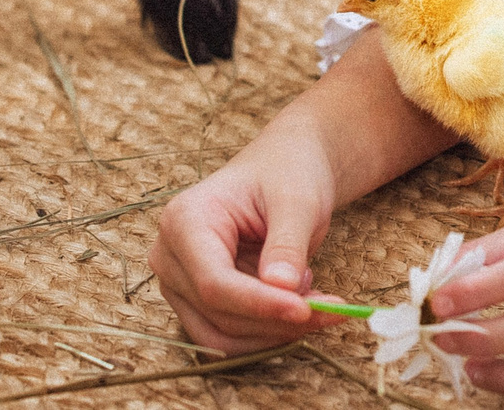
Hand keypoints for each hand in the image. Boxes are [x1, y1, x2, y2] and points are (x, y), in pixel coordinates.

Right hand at [149, 31, 459, 356]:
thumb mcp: (296, 200)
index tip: (306, 311)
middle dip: (276, 320)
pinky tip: (302, 305)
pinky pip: (230, 335)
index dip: (259, 304)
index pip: (213, 281)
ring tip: (318, 297)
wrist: (284, 169)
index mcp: (184, 219)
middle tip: (332, 310)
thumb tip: (281, 288)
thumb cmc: (287, 173)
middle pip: (218, 312)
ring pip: (222, 335)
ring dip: (275, 331)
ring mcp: (180, 283)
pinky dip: (270, 331)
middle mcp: (171, 256)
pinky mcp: (198, 303)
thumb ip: (286, 244)